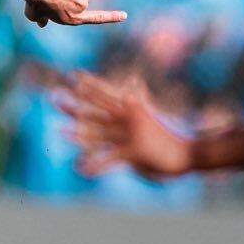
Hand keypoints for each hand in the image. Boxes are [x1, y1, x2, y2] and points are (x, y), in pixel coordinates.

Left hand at [59, 72, 193, 178]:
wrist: (189, 152)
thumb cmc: (167, 136)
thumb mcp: (151, 115)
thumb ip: (139, 99)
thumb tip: (134, 80)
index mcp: (133, 110)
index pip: (108, 93)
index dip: (91, 84)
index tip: (74, 75)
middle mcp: (130, 119)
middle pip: (98, 110)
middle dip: (76, 105)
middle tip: (55, 98)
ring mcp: (132, 135)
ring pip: (100, 134)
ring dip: (79, 135)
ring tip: (60, 132)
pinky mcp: (135, 152)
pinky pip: (110, 159)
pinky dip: (95, 165)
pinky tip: (81, 168)